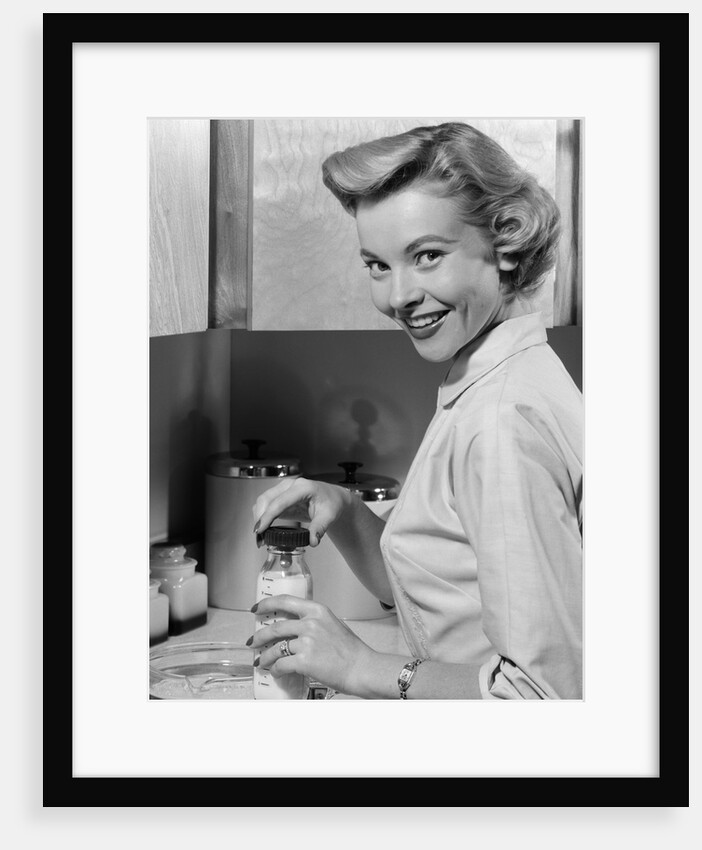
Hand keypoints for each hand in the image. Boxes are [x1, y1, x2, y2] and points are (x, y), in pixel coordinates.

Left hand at [250, 595, 374, 694]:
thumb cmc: (351, 650)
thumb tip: (294, 628)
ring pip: (276, 649)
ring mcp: (306, 642)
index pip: (285, 601)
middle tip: (253, 642)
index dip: (267, 603)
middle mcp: (310, 623)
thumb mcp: (332, 624)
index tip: (257, 608)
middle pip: (276, 627)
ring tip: (261, 662)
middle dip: (259, 636)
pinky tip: (276, 673)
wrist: (361, 668)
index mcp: (317, 610)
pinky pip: (281, 665)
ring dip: (265, 657)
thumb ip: (314, 622)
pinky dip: (276, 670)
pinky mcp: (304, 661)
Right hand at [252, 477, 351, 545]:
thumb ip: (320, 528)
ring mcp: (283, 489)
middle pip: (266, 499)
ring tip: (261, 537)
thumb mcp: (329, 516)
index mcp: (303, 487)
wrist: (332, 498)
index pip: (280, 501)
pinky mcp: (279, 495)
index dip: (267, 516)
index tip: (260, 530)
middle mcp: (290, 485)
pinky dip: (261, 516)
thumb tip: (313, 541)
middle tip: (259, 538)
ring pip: (263, 501)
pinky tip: (264, 529)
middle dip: (259, 518)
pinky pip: (265, 504)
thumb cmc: (331, 503)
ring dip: (258, 517)